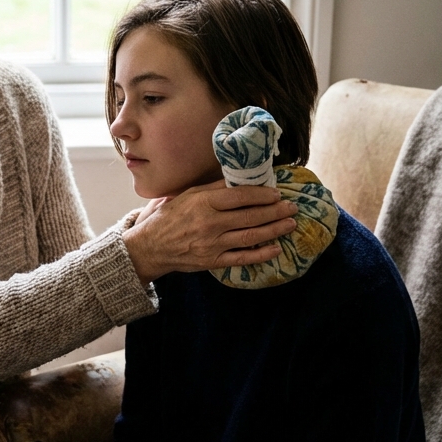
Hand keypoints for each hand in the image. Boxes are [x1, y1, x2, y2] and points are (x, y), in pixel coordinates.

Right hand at [121, 180, 298, 283]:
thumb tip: (238, 180)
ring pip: (250, 236)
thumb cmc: (167, 218)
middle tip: (292, 207)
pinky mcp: (212, 261)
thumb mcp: (185, 195)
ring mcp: (211, 244)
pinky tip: (276, 248)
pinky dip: (260, 254)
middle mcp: (209, 223)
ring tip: (290, 224)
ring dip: (274, 230)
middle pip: (250, 216)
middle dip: (275, 211)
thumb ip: (211, 188)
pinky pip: (241, 258)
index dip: (262, 194)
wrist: (149, 248)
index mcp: (202, 202)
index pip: (240, 196)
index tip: (277, 193)